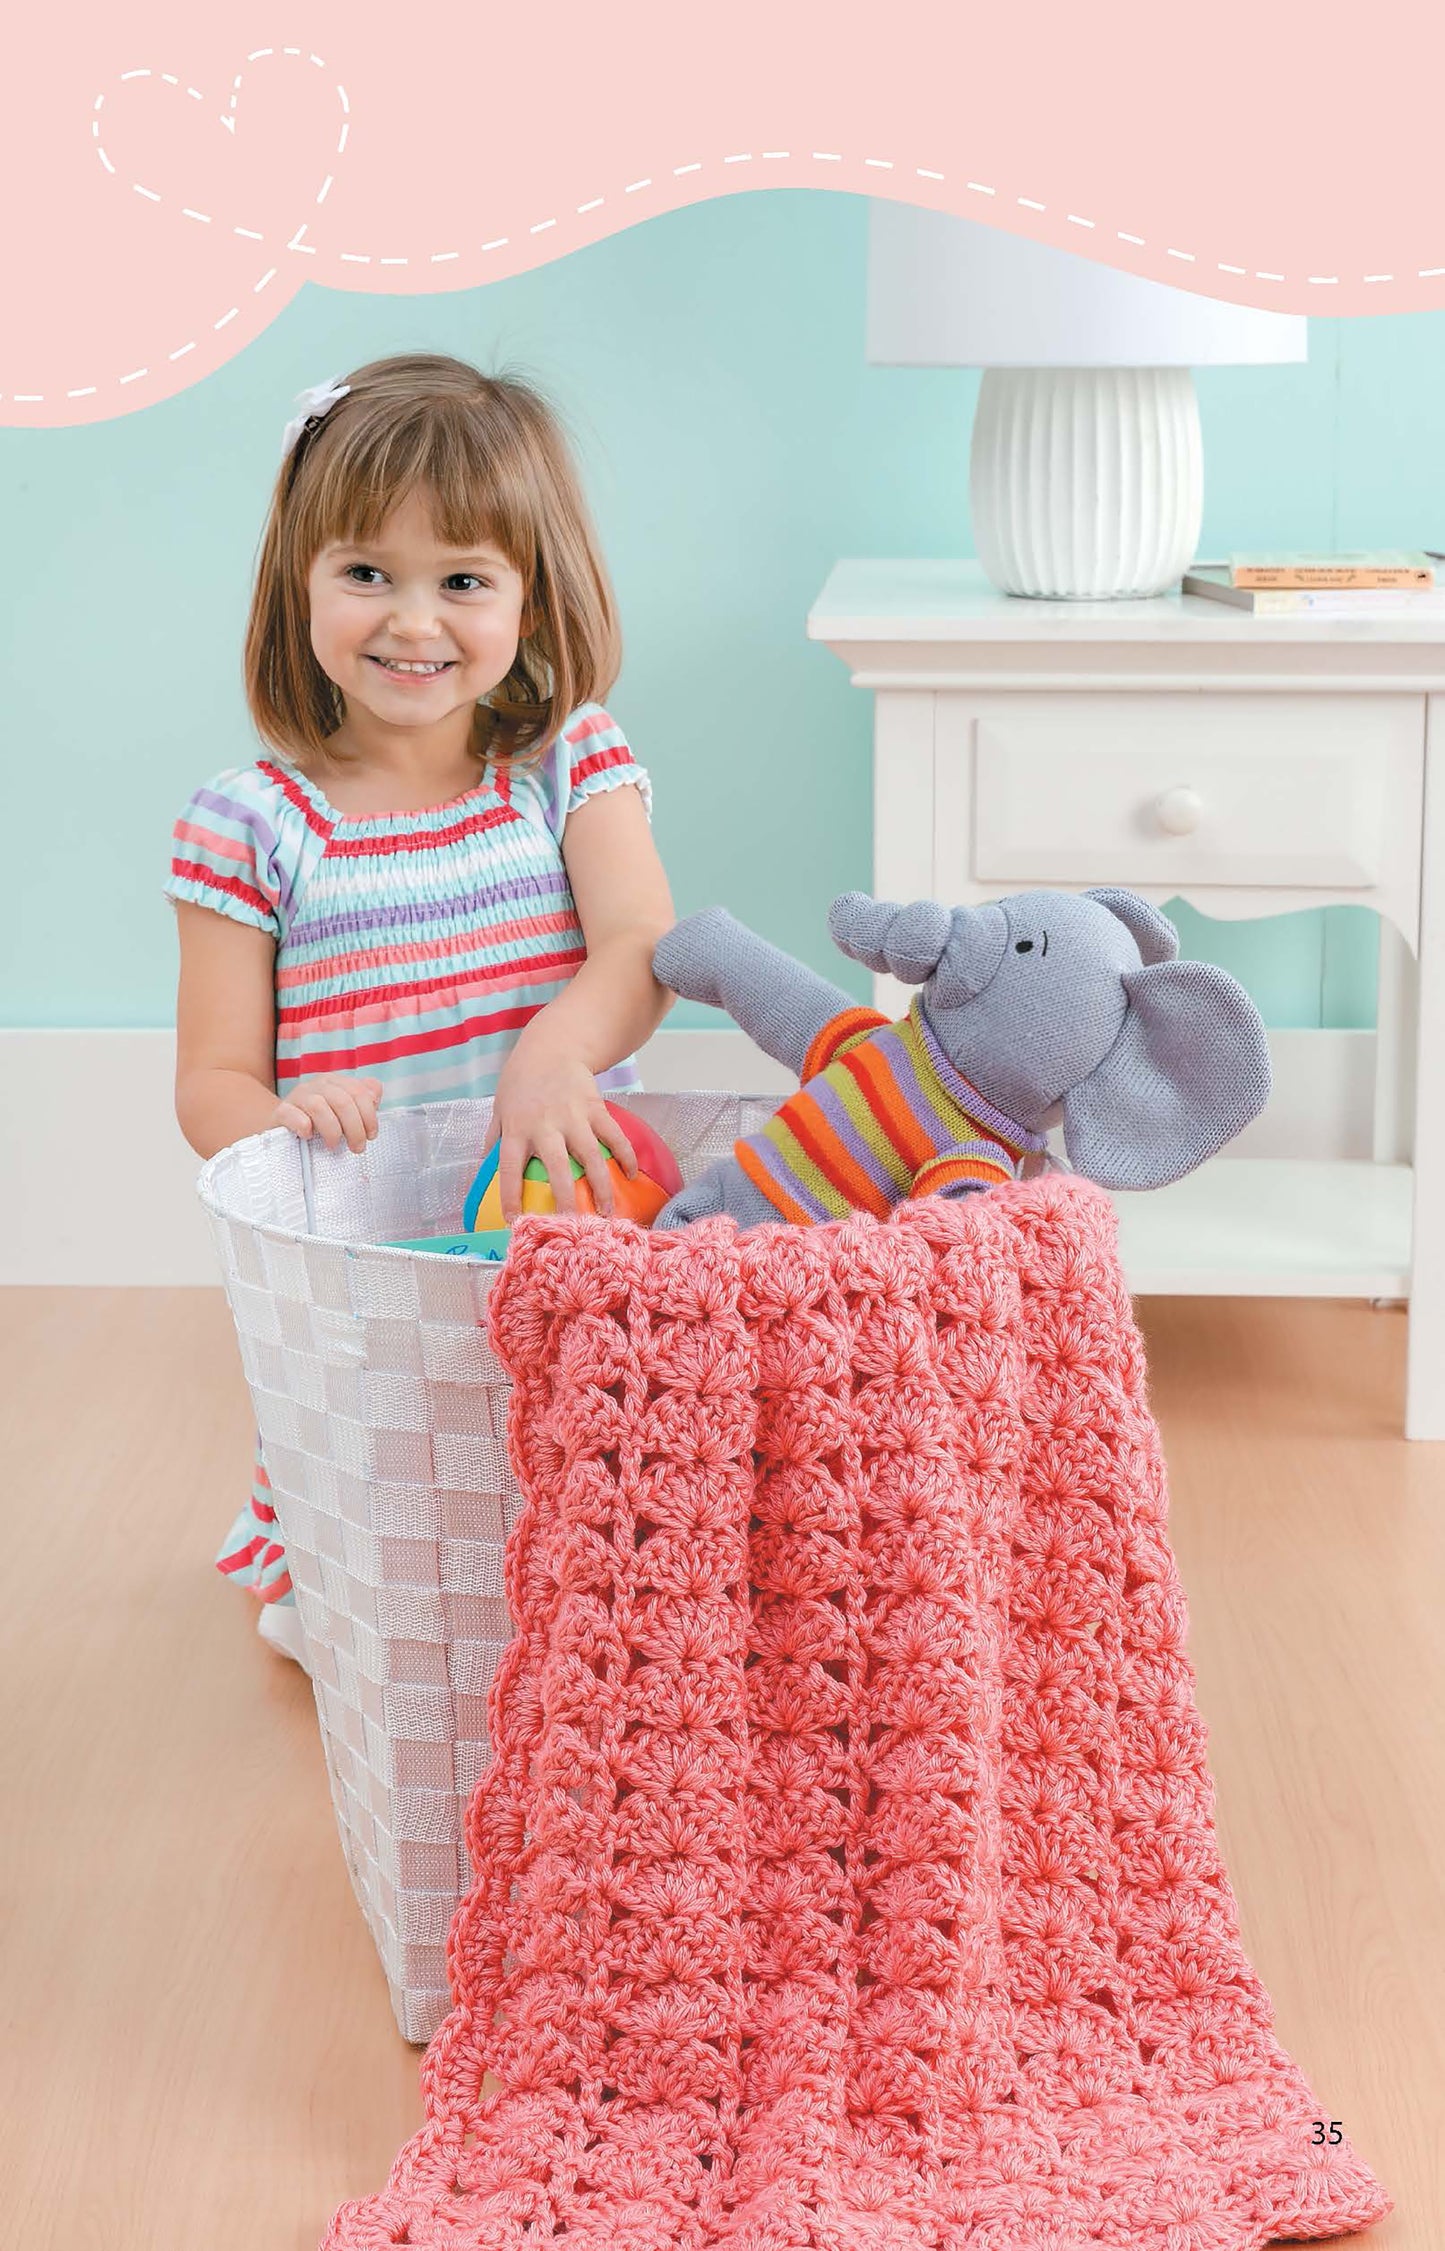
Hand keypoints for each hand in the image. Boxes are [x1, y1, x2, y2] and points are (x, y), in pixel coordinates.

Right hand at [273, 1074, 382, 1152]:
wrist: (283, 1128)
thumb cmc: (320, 1122)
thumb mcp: (345, 1111)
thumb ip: (363, 1100)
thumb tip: (375, 1094)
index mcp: (334, 1082)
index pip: (358, 1092)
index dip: (369, 1116)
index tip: (371, 1135)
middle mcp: (316, 1085)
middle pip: (342, 1101)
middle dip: (355, 1128)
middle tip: (357, 1147)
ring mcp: (297, 1096)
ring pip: (319, 1106)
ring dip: (332, 1130)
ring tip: (335, 1146)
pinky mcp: (280, 1112)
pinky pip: (291, 1114)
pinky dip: (303, 1126)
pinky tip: (308, 1136)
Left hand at [483, 1039, 637, 1221]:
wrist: (552, 1048)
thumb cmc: (521, 1082)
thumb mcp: (500, 1108)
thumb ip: (493, 1138)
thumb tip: (484, 1170)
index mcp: (517, 1128)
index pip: (510, 1168)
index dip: (510, 1196)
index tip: (513, 1221)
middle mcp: (545, 1125)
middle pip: (558, 1168)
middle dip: (567, 1200)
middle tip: (574, 1226)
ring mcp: (574, 1116)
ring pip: (592, 1157)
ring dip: (601, 1187)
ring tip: (607, 1213)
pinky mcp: (596, 1108)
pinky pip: (614, 1136)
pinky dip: (625, 1155)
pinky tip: (630, 1175)